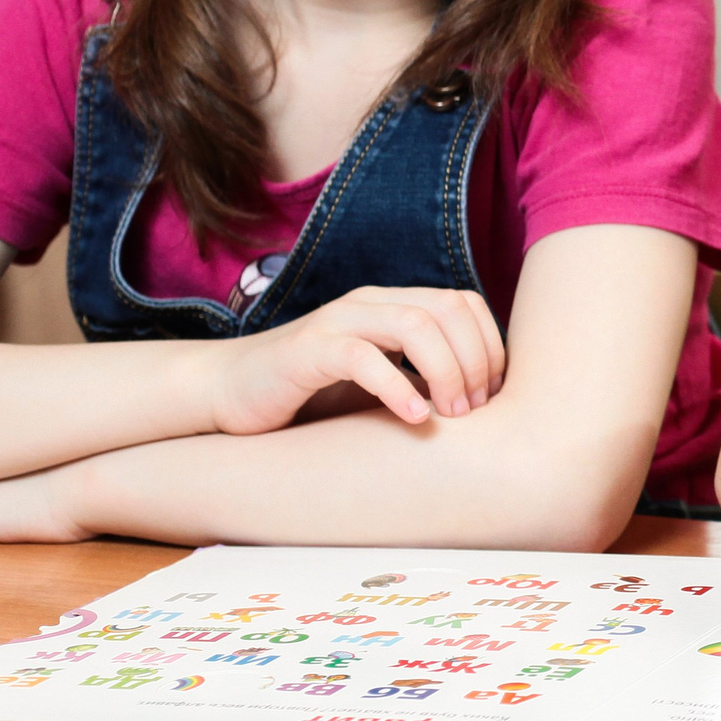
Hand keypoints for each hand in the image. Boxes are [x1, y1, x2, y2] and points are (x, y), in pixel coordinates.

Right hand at [208, 288, 504, 434]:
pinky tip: (413, 417)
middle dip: (475, 359)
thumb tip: (484, 403)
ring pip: (415, 324)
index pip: (464, 304)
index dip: (490, 345)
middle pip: (449, 309)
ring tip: (451, 414)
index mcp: (393, 304)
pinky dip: (397, 386)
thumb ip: (421, 379)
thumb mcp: (379, 383)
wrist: (226, 393)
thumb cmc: (309, 396)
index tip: (494, 393)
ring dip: (445, 371)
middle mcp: (370, 303)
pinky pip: (363, 357)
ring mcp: (338, 322)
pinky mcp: (307, 350)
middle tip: (474, 409)